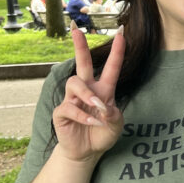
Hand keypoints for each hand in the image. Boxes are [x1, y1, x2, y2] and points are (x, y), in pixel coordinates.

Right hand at [52, 24, 125, 162]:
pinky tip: (91, 123)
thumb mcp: (116, 126)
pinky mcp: (62, 112)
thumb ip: (114, 116)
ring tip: (96, 106)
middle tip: (76, 30)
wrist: (88, 152)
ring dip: (87, 94)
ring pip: (74, 83)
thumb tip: (104, 108)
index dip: (117, 51)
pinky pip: (69, 107)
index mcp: (104, 90)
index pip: (111, 67)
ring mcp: (72, 99)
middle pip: (82, 63)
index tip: (122, 34)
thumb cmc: (103, 133)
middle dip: (80, 46)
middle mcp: (87, 90)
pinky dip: (82, 116)